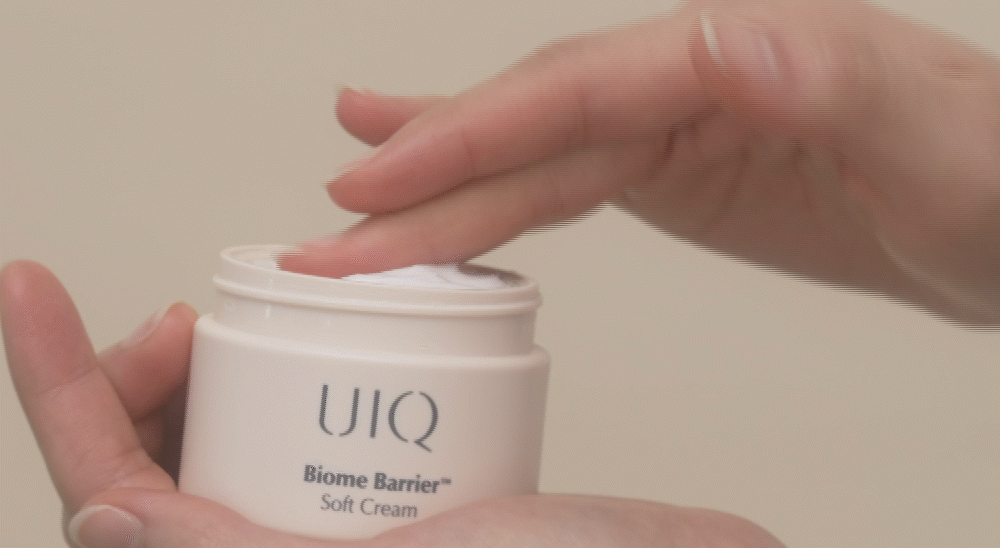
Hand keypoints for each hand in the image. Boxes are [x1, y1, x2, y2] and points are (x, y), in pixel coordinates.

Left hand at [2, 261, 784, 546]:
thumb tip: (103, 521)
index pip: (117, 503)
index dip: (64, 398)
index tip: (30, 293)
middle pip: (165, 470)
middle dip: (137, 384)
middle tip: (173, 315)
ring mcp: (347, 538)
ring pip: (231, 446)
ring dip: (210, 372)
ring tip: (228, 312)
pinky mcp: (408, 504)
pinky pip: (310, 434)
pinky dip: (287, 376)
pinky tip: (311, 329)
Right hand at [280, 0, 999, 325]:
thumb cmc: (990, 179)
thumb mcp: (934, 139)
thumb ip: (825, 82)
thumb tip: (713, 44)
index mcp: (738, 51)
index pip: (574, 88)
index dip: (470, 134)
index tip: (383, 181)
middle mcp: (691, 74)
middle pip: (531, 122)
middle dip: (427, 174)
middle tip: (332, 226)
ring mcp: (676, 121)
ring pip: (534, 150)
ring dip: (441, 178)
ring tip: (352, 184)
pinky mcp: (674, 166)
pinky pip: (564, 176)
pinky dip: (498, 186)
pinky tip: (454, 186)